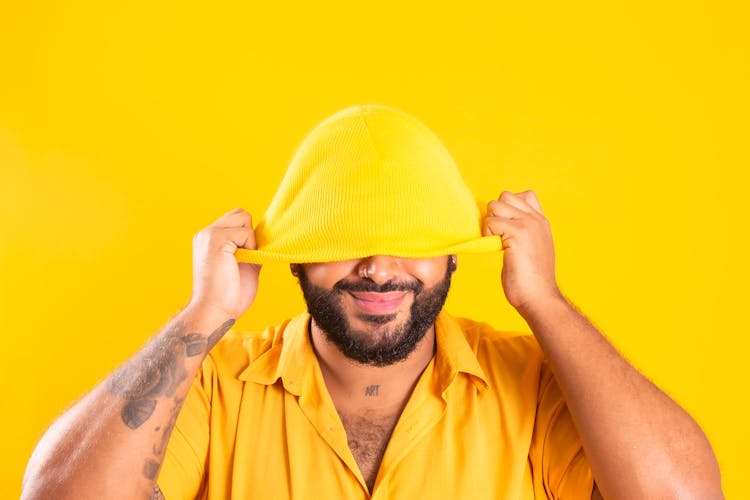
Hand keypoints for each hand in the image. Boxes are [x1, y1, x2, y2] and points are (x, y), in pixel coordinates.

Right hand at [188, 208, 260, 318]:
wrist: (214, 311)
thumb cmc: (229, 295)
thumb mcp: (243, 265)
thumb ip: (249, 249)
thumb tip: (265, 239)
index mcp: (208, 239)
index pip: (235, 219)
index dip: (247, 235)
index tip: (248, 256)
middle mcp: (205, 233)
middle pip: (241, 214)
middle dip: (249, 233)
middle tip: (246, 258)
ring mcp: (209, 234)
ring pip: (244, 218)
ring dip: (250, 240)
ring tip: (241, 261)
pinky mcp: (217, 239)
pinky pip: (246, 232)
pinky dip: (250, 247)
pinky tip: (239, 263)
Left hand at [483, 190, 562, 313]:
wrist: (539, 297)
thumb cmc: (531, 280)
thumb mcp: (532, 249)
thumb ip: (523, 233)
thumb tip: (502, 225)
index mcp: (541, 222)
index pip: (524, 195)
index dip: (509, 207)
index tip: (506, 227)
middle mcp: (536, 220)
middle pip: (506, 196)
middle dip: (495, 212)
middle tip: (498, 234)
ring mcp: (528, 225)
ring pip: (496, 204)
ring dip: (490, 221)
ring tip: (496, 240)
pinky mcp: (518, 234)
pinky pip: (491, 221)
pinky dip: (487, 233)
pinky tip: (496, 247)